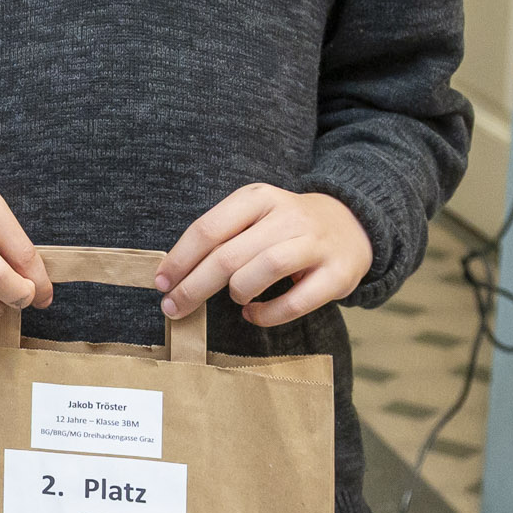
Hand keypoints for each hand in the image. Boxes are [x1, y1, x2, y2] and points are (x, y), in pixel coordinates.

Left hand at [154, 184, 372, 327]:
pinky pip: (297, 300)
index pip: (208, 228)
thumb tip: (173, 274)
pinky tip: (254, 314)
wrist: (352, 224)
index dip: (180, 259)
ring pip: (265, 268)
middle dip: (195, 286)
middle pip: (229, 254)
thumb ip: (221, 237)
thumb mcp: (254, 216)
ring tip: (234, 299)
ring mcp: (315, 243)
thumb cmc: (285, 227)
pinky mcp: (338, 273)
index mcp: (257, 197)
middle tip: (173, 308)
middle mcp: (286, 215)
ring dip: (238, 291)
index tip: (160, 282)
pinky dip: (269, 313)